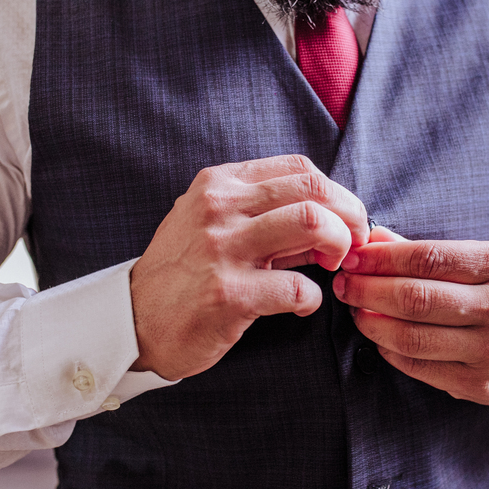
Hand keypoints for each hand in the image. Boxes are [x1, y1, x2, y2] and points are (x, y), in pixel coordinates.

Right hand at [129, 155, 369, 380]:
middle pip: (312, 189)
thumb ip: (265, 215)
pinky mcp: (228, 294)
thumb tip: (331, 217)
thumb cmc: (183, 273)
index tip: (346, 218)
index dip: (337, 192)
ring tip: (333, 266)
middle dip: (350, 215)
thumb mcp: (212, 225)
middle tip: (355, 242)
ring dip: (339, 246)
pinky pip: (298, 286)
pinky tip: (302, 304)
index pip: (298, 167)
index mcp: (219, 184)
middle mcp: (219, 208)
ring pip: (311, 223)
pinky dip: (313, 297)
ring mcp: (222, 249)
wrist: (132, 321)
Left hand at [332, 230, 488, 404]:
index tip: (354, 257)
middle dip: (369, 290)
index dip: (382, 258)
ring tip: (356, 310)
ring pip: (413, 337)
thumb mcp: (478, 262)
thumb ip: (424, 252)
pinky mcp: (480, 384)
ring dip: (372, 323)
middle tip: (344, 284)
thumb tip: (371, 241)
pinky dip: (389, 350)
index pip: (429, 257)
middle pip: (417, 298)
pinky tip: (378, 337)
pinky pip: (419, 367)